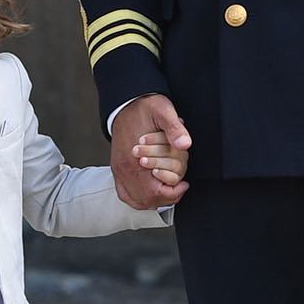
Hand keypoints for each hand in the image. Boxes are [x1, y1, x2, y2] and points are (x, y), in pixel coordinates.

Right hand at [111, 94, 190, 208]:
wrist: (126, 103)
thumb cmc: (145, 108)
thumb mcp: (163, 111)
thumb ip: (175, 129)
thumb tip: (184, 144)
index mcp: (134, 157)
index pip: (154, 192)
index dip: (172, 193)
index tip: (184, 184)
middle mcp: (124, 168)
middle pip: (145, 199)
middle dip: (165, 198)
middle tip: (178, 188)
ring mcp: (119, 170)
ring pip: (135, 199)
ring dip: (153, 200)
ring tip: (167, 190)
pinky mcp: (118, 169)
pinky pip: (125, 193)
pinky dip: (138, 198)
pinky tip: (150, 192)